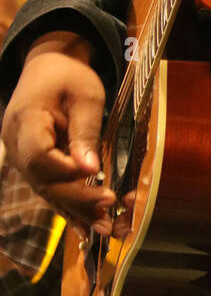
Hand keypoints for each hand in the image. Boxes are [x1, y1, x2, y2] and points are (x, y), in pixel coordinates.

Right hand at [1, 33, 115, 238]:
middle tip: (109, 205)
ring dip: (75, 210)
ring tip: (104, 227)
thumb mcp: (85, 95)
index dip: (64, 169)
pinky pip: (49, 189)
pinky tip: (87, 227)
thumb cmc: (68, 77)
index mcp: (25, 120)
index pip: (38, 156)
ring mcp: (20, 158)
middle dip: (76, 198)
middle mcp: (15, 145)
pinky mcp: (33, 166)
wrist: (48, 68)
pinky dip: (68, 207)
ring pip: (45, 191)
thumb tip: (89, 169)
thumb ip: (85, 130)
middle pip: (42, 181)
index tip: (93, 172)